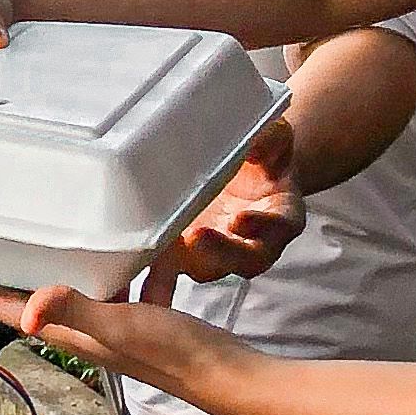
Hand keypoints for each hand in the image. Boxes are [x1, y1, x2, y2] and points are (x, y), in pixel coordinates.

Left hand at [157, 122, 303, 285]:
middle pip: (240, 259)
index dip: (262, 226)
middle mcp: (250, 242)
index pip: (278, 227)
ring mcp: (215, 252)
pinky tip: (136, 273)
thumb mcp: (274, 139)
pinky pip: (168, 270)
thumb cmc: (262, 157)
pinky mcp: (184, 253)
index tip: (242, 218)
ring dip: (183, 264)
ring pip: (203, 267)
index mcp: (280, 218)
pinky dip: (154, 274)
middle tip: (196, 237)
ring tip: (162, 254)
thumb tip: (252, 145)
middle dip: (218, 252)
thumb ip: (269, 141)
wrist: (243, 169)